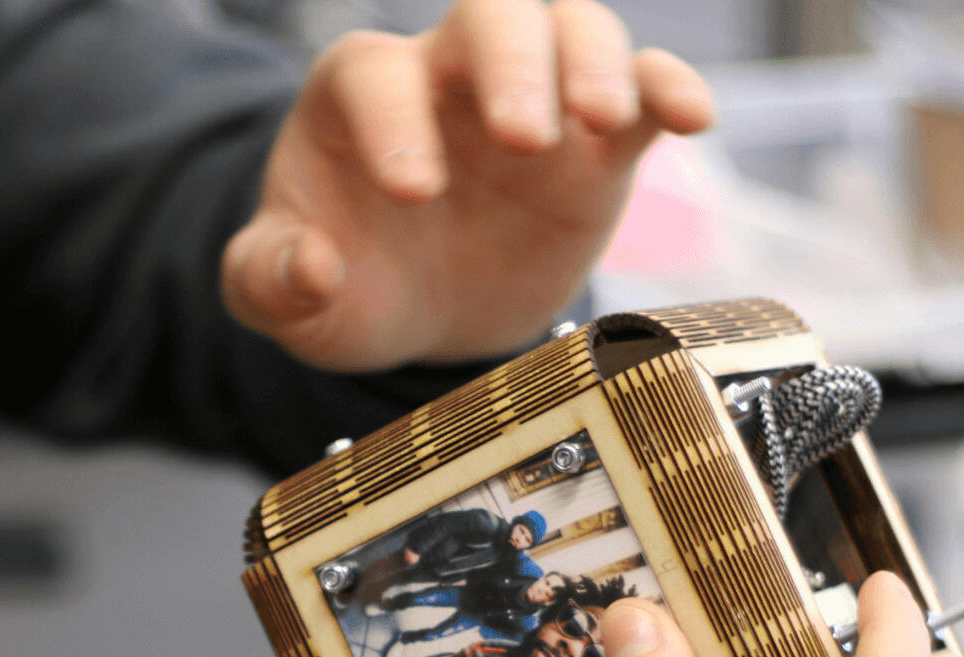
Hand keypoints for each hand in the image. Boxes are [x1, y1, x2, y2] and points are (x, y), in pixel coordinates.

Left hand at [223, 0, 715, 372]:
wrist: (422, 320)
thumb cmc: (350, 288)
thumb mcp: (283, 296)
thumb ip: (271, 279)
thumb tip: (313, 266)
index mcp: (360, 97)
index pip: (376, 74)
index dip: (395, 121)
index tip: (416, 193)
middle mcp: (449, 77)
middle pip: (489, 14)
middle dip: (510, 62)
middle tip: (522, 139)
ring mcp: (532, 101)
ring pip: (572, 27)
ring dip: (594, 61)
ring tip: (599, 123)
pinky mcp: (596, 148)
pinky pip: (643, 87)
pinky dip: (670, 85)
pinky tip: (691, 117)